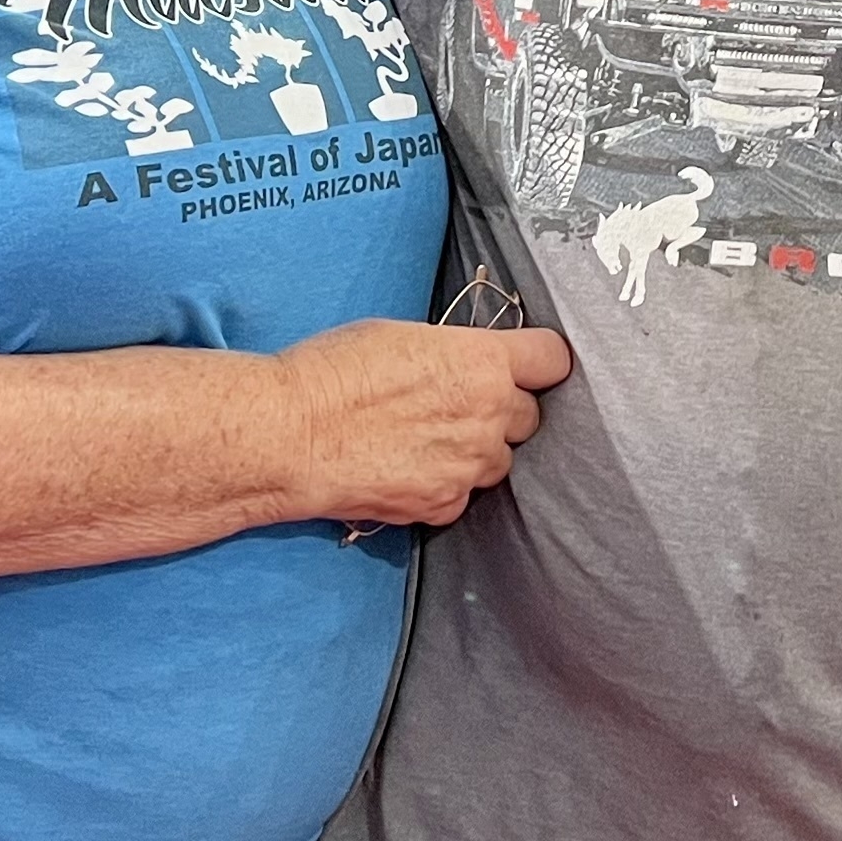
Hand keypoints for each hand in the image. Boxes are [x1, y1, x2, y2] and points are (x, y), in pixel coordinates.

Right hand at [276, 318, 571, 529]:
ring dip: (475, 452)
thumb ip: (455, 354)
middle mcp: (488, 414)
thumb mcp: (404, 335)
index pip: (553, 359)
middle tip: (458, 406)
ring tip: (424, 440)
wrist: (288, 434)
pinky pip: (462, 496)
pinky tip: (406, 470)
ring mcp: (468, 465)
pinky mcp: (442, 505)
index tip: (526, 367)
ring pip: (497, 461)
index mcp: (484, 361)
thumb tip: (467, 364)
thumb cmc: (333, 373)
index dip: (537, 363)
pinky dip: (443, 487)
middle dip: (502, 411)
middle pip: (529, 416)